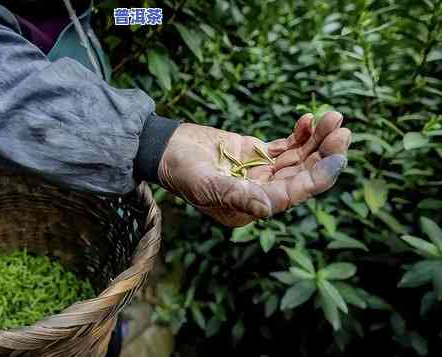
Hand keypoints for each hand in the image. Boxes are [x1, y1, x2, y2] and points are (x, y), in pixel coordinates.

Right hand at [158, 112, 350, 226]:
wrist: (166, 150)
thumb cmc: (180, 170)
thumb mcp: (205, 183)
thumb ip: (235, 195)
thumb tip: (266, 209)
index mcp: (251, 207)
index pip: (292, 194)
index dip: (318, 177)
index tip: (338, 157)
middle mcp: (261, 193)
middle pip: (303, 175)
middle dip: (325, 153)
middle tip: (342, 129)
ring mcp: (262, 173)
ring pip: (299, 159)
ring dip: (318, 140)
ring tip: (333, 117)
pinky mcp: (258, 154)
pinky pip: (287, 147)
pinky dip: (301, 134)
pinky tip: (309, 119)